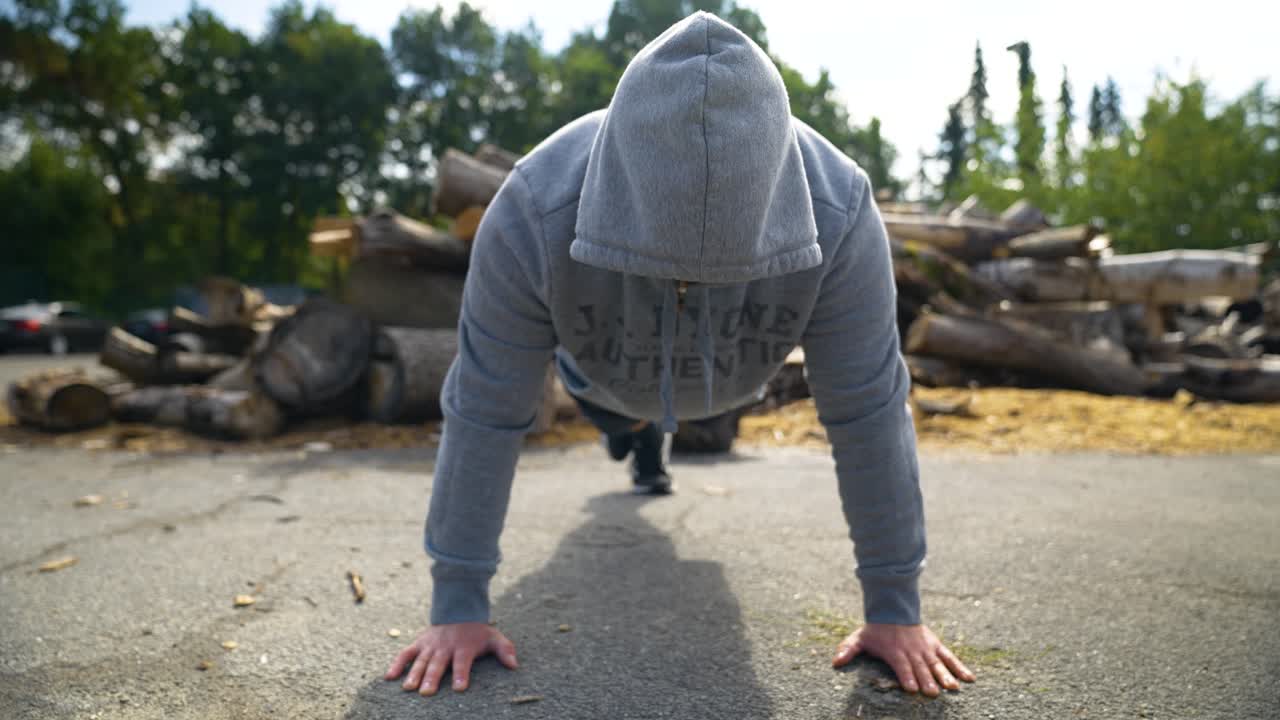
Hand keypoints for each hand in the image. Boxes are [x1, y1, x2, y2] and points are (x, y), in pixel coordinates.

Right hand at [384, 623, 517, 694]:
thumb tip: (514, 665)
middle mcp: (445, 647)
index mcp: (464, 647)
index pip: (463, 662)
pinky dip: (397, 664)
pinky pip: (406, 654)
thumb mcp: (494, 637)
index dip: (462, 674)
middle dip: (433, 678)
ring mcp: (430, 646)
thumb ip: (504, 650)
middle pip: (439, 664)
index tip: (460, 688)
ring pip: (421, 660)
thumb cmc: (477, 631)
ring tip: (409, 688)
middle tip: (427, 693)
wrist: (458, 610)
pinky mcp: (419, 644)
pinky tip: (389, 677)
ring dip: (415, 674)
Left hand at [831, 623, 974, 696]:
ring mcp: (925, 648)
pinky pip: (949, 656)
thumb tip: (835, 662)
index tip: (911, 689)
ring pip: (936, 663)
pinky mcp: (935, 646)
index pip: (901, 666)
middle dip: (927, 680)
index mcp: (894, 651)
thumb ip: (848, 650)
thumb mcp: (859, 639)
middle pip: (920, 668)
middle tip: (934, 693)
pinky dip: (959, 666)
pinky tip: (969, 678)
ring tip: (953, 688)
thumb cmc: (875, 631)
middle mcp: (912, 651)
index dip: (906, 677)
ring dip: (945, 676)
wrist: (893, 610)